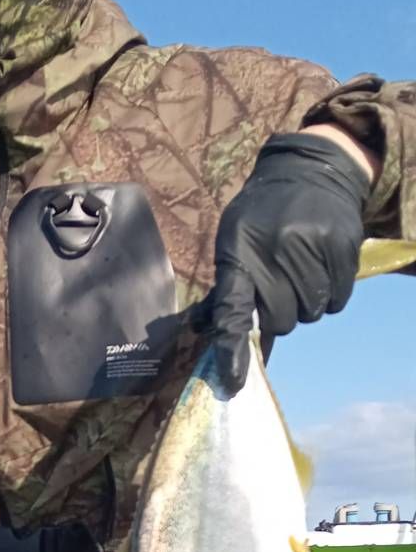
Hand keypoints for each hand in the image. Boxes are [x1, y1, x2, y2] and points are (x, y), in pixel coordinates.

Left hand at [210, 132, 369, 392]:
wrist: (310, 171)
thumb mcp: (233, 240)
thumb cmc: (262, 214)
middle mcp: (276, 251)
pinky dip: (329, 295)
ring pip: (310, 314)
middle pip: (280, 320)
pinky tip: (320, 268)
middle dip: (277, 315)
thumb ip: (225, 289)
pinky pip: (336, 302)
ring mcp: (313, 249)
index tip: (233, 380)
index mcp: (240, 252)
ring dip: (304, 304)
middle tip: (278, 288)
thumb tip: (208, 333)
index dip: (231, 347)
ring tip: (299, 272)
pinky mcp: (343, 251)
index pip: (232, 310)